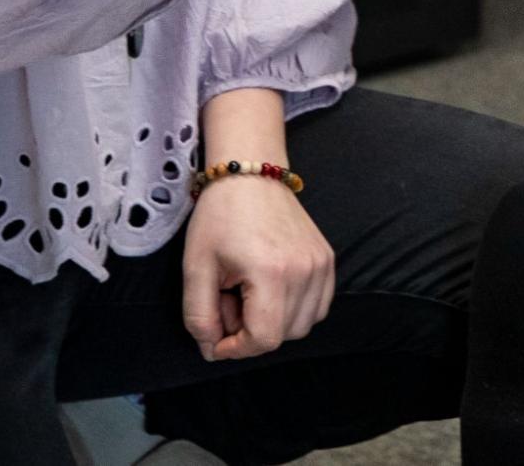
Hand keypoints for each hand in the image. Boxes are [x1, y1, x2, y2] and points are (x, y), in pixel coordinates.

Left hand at [182, 174, 334, 361]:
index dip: (235, 349)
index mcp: (272, 272)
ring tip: (249, 293)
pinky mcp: (327, 260)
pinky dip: (295, 311)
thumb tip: (213, 350)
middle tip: (228, 300)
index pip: (263, 340)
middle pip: (282, 336)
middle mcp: (305, 271)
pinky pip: (317, 307)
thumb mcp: (195, 267)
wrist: (250, 174)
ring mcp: (321, 265)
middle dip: (249, 332)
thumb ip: (199, 317)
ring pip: (302, 326)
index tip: (215, 335)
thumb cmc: (219, 215)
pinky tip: (271, 290)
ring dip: (273, 323)